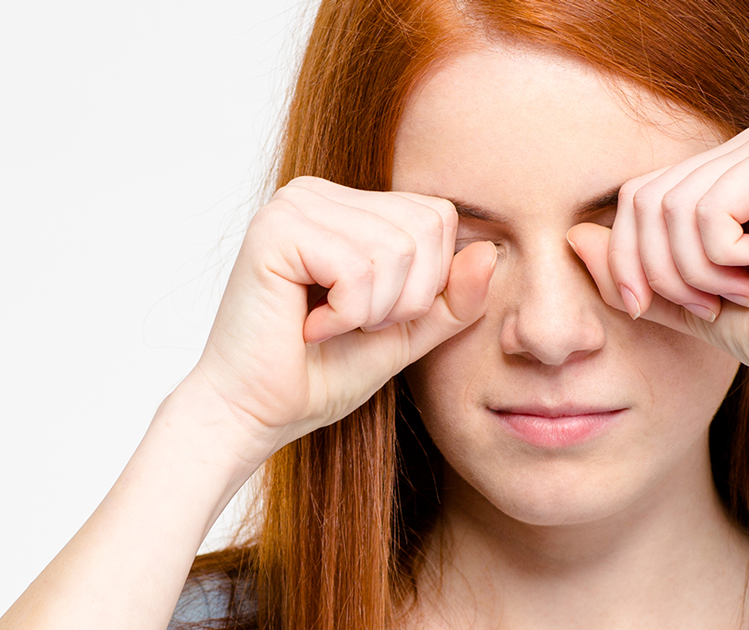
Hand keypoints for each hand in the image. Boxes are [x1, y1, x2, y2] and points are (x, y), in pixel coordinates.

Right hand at [183, 176, 497, 461]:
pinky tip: (307, 326)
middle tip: (352, 324)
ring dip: (374, 310)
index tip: (374, 316)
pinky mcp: (276, 229)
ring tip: (329, 325)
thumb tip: (491, 250)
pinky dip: (348, 313)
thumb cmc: (321, 373)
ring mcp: (295, 204)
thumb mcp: (408, 332)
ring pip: (397, 249)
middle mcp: (320, 193)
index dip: (428, 282)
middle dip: (406, 298)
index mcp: (350, 205)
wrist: (256, 413)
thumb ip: (453, 296)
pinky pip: (360, 268)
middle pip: (426, 227)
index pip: (438, 216)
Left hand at [567, 122, 748, 395]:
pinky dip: (721, 257)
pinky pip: (704, 208)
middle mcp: (746, 145)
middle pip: (642, 198)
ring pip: (668, 206)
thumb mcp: (683, 301)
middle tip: (706, 306)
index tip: (652, 307)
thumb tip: (572, 234)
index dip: (626, 260)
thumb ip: (632, 270)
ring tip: (736, 291)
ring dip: (692, 270)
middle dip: (658, 270)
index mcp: (726, 171)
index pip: (635, 198)